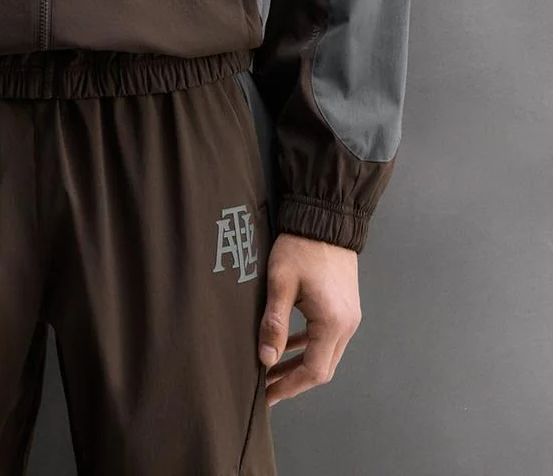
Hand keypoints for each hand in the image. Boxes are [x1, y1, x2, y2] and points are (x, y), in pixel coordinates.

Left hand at [257, 232, 360, 405]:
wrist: (325, 218)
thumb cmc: (301, 246)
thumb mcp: (280, 282)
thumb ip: (274, 323)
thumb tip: (266, 359)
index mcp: (332, 322)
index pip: (313, 371)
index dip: (288, 386)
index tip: (266, 395)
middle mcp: (347, 325)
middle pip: (322, 369)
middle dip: (293, 381)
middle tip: (266, 388)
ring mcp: (349, 317)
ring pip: (326, 355)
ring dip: (300, 365)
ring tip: (272, 370)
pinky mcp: (346, 308)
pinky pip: (328, 338)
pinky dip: (309, 347)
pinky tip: (290, 346)